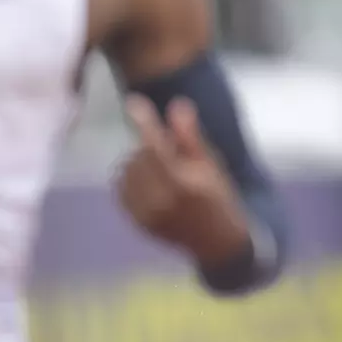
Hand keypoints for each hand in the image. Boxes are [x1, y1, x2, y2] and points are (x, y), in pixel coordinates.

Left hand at [117, 95, 250, 270]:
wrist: (216, 241)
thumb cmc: (218, 196)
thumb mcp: (212, 164)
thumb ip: (190, 137)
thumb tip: (177, 104)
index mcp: (183, 184)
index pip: (156, 147)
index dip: (144, 122)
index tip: (133, 101)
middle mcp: (161, 201)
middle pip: (139, 157)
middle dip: (149, 147)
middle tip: (170, 151)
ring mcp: (146, 215)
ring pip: (127, 172)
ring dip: (139, 162)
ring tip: (162, 168)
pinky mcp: (137, 222)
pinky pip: (122, 189)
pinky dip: (132, 179)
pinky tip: (151, 182)